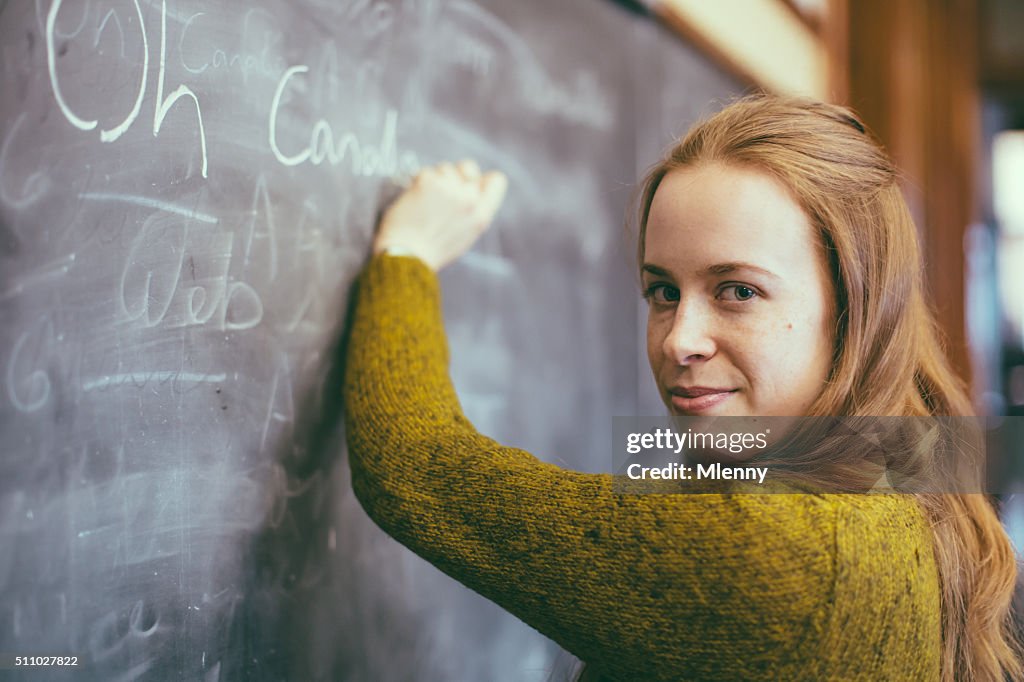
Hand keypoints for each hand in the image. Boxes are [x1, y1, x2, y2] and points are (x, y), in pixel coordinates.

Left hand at [374, 160, 507, 270]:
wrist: (407, 256)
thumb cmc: (434, 250)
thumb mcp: (467, 235)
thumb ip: (474, 211)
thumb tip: (472, 189)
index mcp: (482, 215)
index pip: (497, 180)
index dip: (480, 179)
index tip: (468, 184)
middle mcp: (469, 200)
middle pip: (468, 167)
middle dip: (455, 175)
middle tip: (441, 191)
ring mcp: (449, 189)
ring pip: (445, 168)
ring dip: (435, 180)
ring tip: (425, 202)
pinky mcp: (428, 182)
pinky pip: (426, 172)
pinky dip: (419, 183)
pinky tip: (415, 200)